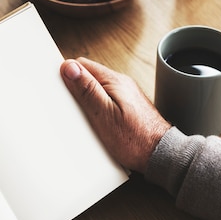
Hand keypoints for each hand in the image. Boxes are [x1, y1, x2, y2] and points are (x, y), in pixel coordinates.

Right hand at [60, 57, 170, 173]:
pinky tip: (96, 123)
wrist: (160, 154)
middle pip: (89, 76)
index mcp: (113, 81)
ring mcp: (126, 95)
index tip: (60, 90)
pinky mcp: (128, 108)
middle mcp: (121, 84)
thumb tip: (70, 67)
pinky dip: (97, 109)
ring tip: (84, 118)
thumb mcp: (103, 115)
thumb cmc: (134, 139)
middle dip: (76, 89)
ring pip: (97, 90)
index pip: (82, 64)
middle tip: (72, 108)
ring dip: (86, 101)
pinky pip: (106, 102)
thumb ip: (87, 90)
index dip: (67, 75)